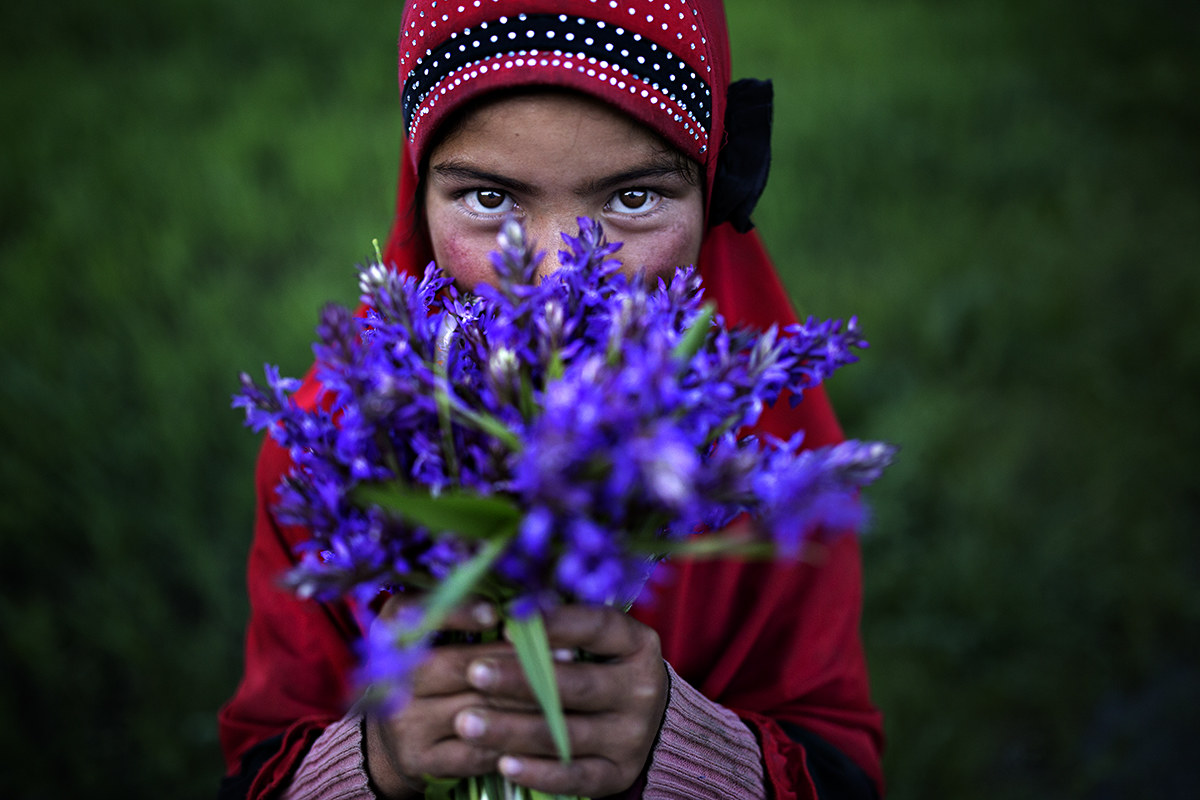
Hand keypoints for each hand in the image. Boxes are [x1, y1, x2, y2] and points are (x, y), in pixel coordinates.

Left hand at [364, 599, 667, 798]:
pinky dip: (539, 772)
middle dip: (520, 679)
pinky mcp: (619, 774)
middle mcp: (641, 690)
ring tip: (467, 722)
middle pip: (576, 685)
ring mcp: (632, 736)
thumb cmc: (605, 668)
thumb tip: (505, 611)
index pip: (597, 627)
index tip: (508, 624)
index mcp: (638, 645)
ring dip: (513, 729)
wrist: (650, 723)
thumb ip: (561, 628)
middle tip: (473, 673)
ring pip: (566, 734)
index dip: (554, 624)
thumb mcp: (598, 642)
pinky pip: (575, 777)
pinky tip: (503, 763)